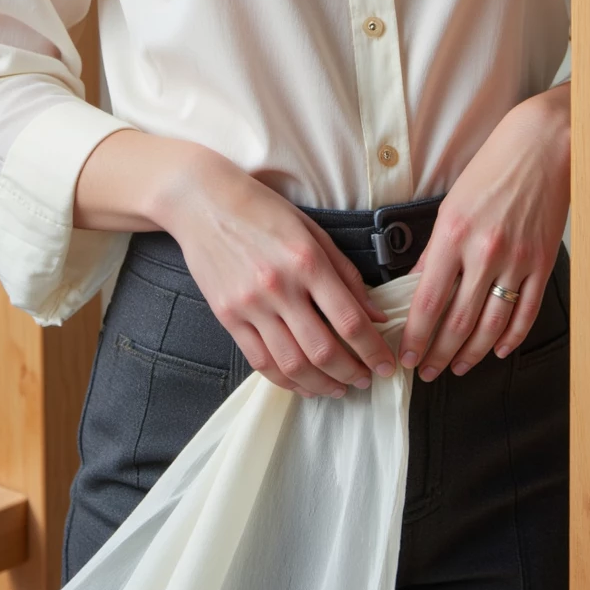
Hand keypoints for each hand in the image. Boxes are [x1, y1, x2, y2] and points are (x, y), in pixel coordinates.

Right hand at [158, 146, 398, 398]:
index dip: (373, 351)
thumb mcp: (312, 230)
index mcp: (307, 261)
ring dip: (321, 384)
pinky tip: (303, 383)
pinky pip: (260, 361)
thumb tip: (375, 315)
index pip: (349, 320)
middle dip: (352, 373)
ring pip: (292, 364)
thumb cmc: (263, 210)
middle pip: (323, 350)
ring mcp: (250, 305)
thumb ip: (346, 274)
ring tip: (338, 388)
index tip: (386, 365)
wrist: (203, 202)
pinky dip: (285, 380)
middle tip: (366, 380)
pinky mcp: (227, 317)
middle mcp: (279, 287)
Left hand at [397, 84, 570, 380]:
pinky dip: (510, 338)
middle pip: (458, 322)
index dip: (415, 336)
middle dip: (437, 354)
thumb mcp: (451, 205)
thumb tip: (418, 287)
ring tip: (456, 367)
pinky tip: (498, 350)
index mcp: (454, 234)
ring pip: (491, 326)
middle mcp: (485, 252)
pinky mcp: (543, 264)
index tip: (406, 355)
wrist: (542, 146)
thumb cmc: (492, 168)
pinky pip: (525, 313)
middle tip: (425, 371)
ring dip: (471, 354)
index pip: (428, 301)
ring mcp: (518, 261)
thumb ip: (435, 251)